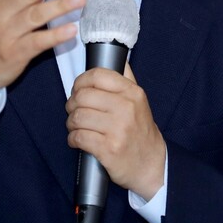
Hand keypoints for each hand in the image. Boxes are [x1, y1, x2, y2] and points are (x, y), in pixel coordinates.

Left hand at [65, 63, 165, 200]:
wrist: (151, 165)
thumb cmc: (140, 132)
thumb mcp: (139, 101)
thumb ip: (126, 79)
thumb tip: (115, 57)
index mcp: (133, 93)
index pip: (98, 75)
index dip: (81, 81)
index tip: (78, 89)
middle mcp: (127, 108)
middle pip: (82, 96)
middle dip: (72, 104)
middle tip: (74, 112)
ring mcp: (118, 129)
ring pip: (77, 116)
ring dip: (71, 123)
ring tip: (76, 127)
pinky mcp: (108, 149)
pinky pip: (78, 137)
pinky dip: (72, 139)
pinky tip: (77, 140)